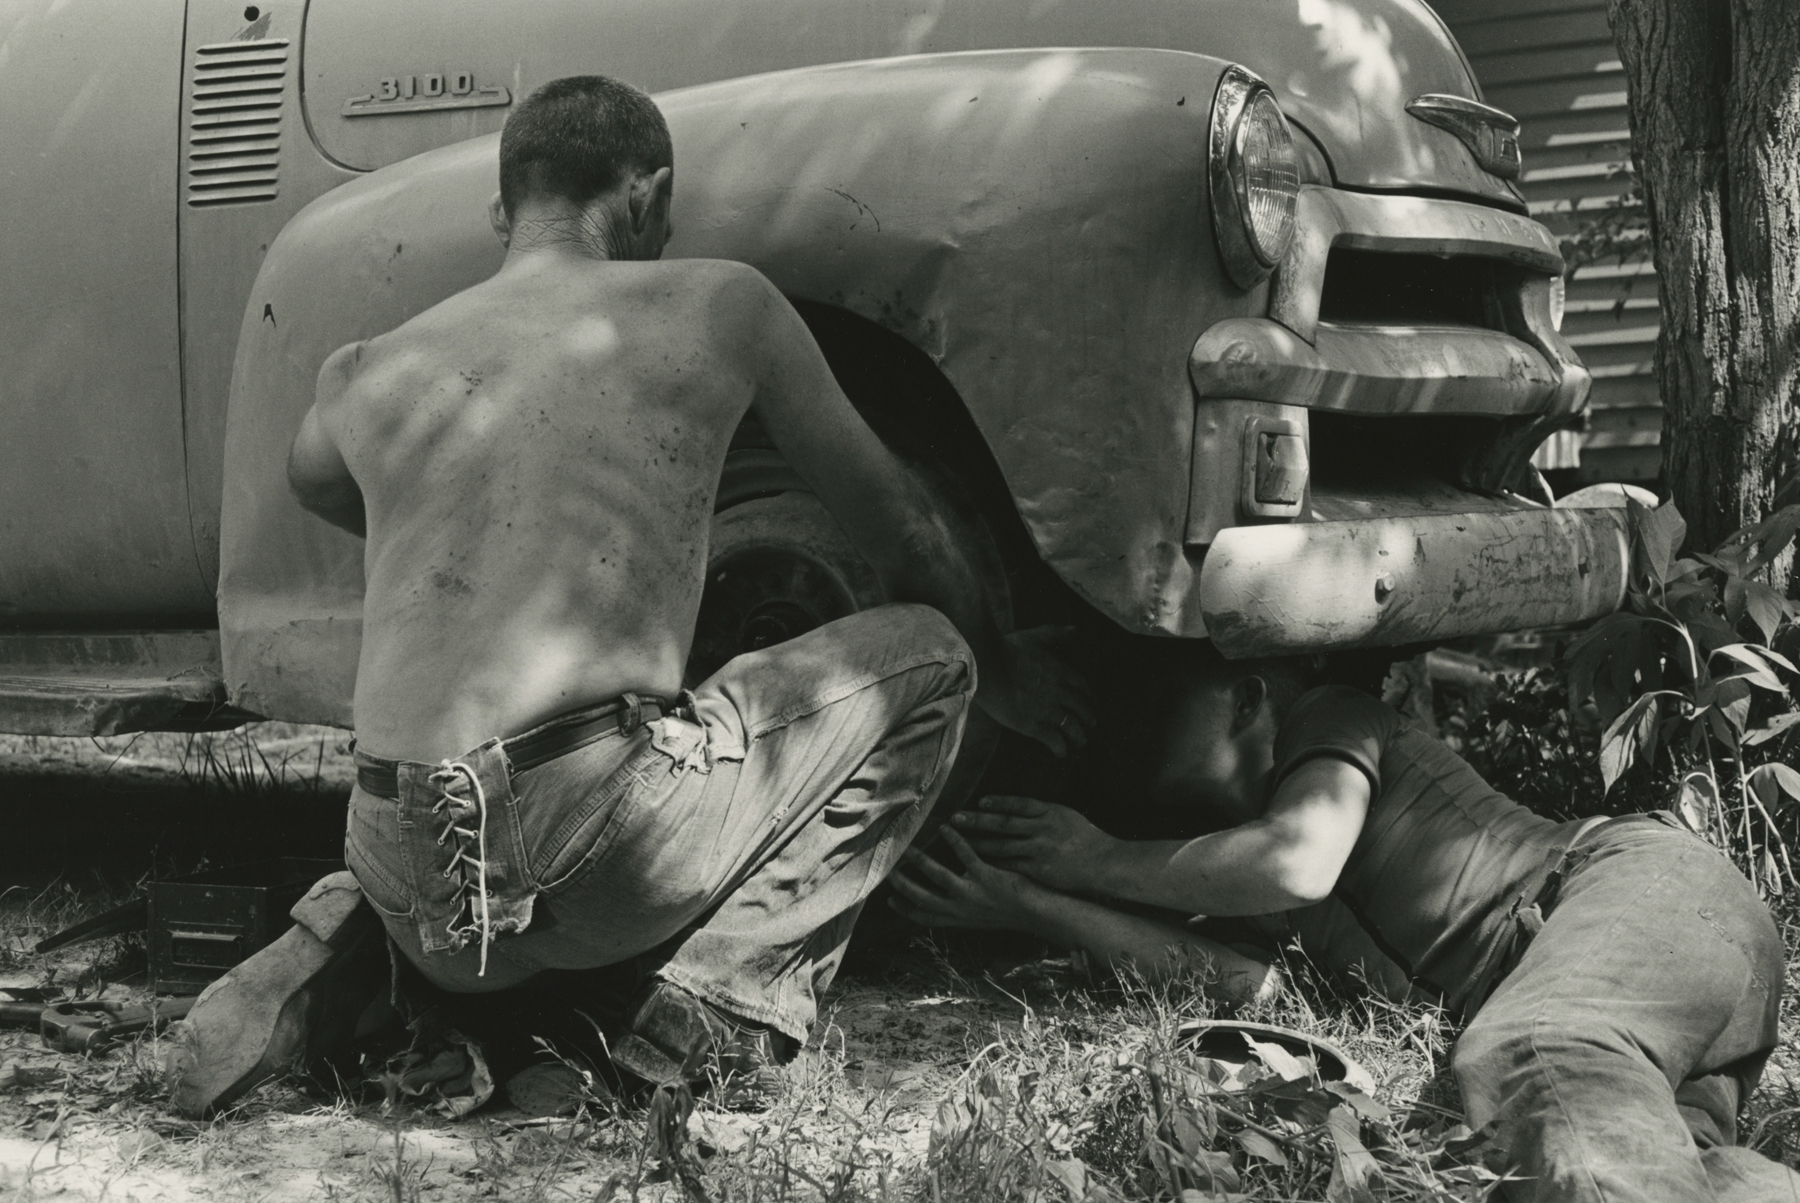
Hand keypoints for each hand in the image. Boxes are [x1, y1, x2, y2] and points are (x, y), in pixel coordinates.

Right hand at [888, 828, 1049, 930]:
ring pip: (939, 876)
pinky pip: (966, 855)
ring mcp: (974, 894)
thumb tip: (945, 899)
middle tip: (888, 869)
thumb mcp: (982, 917)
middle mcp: (963, 909)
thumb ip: (962, 909)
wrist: (1039, 914)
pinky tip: (944, 827)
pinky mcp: (988, 877)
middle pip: (924, 898)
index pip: (926, 917)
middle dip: (903, 884)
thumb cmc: (1013, 912)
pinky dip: (954, 840)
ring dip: (921, 861)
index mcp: (960, 919)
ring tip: (908, 847)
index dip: (905, 909)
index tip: (889, 899)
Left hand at [950, 795, 1112, 892]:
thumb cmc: (1086, 838)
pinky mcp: (1040, 870)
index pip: (1019, 804)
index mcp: (1050, 812)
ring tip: (960, 841)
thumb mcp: (1065, 815)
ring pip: (1003, 846)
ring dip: (979, 843)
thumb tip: (1016, 807)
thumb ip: (1042, 812)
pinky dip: (994, 864)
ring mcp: (1041, 850)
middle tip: (956, 818)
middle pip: (1004, 823)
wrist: (1104, 862)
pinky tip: (978, 864)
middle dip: (978, 821)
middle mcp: (1043, 829)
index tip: (979, 801)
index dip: (998, 802)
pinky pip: (1011, 866)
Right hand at [976, 626, 1095, 756]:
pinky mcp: (1032, 724)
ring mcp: (1047, 710)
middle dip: (1089, 717)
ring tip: (1081, 741)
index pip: (1083, 686)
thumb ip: (1055, 634)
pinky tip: (1061, 752)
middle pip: (1081, 708)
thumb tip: (1075, 630)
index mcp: (1060, 671)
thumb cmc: (1007, 649)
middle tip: (1091, 723)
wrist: (986, 666)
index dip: (1090, 695)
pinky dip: (1060, 747)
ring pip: (1071, 726)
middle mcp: (1059, 692)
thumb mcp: (1034, 636)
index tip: (1092, 701)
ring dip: (1079, 735)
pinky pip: (1052, 739)